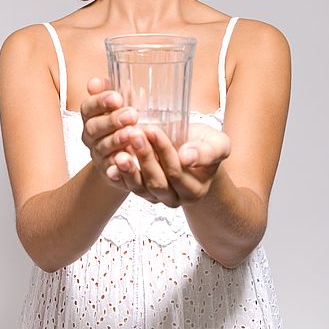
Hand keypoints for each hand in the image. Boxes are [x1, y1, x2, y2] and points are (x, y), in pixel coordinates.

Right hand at [80, 77, 177, 204]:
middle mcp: (91, 136)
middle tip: (132, 114)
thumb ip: (114, 91)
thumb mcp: (123, 105)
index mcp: (92, 117)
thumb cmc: (127, 123)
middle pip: (93, 128)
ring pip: (102, 149)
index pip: (88, 107)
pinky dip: (117, 168)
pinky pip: (110, 172)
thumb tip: (96, 81)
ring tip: (133, 134)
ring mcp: (98, 155)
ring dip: (116, 141)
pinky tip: (126, 161)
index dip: (100, 102)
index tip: (117, 97)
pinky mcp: (109, 173)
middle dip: (111, 121)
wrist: (128, 157)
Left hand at [111, 122, 230, 207]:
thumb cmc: (205, 145)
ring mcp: (157, 197)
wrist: (194, 150)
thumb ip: (207, 152)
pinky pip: (129, 187)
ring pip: (140, 187)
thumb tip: (187, 158)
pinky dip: (119, 176)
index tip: (151, 129)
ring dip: (128, 169)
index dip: (163, 151)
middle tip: (133, 134)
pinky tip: (111, 164)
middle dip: (145, 157)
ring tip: (119, 151)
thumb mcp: (216, 144)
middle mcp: (176, 198)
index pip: (177, 172)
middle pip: (157, 182)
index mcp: (195, 189)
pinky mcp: (142, 191)